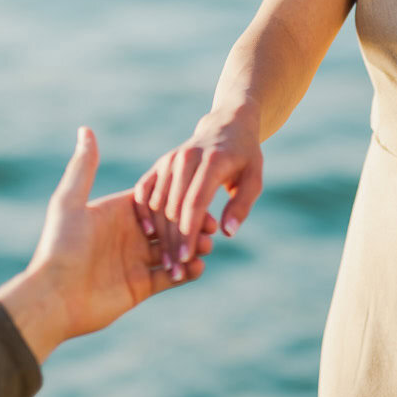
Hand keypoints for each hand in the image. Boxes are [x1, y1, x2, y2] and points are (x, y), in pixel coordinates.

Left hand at [0, 130, 217, 363]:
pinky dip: (186, 272)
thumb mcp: (70, 203)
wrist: (53, 298)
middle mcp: (128, 235)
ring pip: (172, 249)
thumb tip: (85, 129)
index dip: (176, 196)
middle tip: (211, 225)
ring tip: (208, 245)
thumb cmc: (60, 247)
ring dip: (192, 246)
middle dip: (190, 223)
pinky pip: (169, 276)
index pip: (154, 199)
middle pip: (168, 224)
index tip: (200, 193)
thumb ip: (83, 167)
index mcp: (116, 213)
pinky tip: (198, 266)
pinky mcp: (139, 287)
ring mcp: (134, 262)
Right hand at [133, 107, 264, 275]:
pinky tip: (147, 232)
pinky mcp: (160, 163)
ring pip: (157, 201)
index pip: (195, 202)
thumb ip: (241, 205)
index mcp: (212, 161)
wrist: (226, 126)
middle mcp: (186, 157)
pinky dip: (143, 210)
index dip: (189, 233)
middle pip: (174, 206)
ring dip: (159, 234)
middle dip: (173, 241)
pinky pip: (145, 188)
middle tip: (175, 270)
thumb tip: (227, 233)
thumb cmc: (244, 157)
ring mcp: (170, 159)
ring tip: (165, 261)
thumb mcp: (254, 178)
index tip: (187, 260)